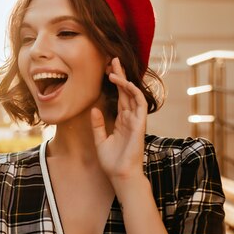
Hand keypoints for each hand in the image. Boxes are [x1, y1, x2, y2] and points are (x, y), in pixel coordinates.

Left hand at [91, 58, 146, 190]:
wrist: (120, 175)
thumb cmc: (112, 162)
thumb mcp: (100, 140)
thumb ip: (98, 125)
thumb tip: (94, 109)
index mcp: (122, 121)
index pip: (120, 96)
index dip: (115, 83)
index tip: (107, 69)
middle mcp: (130, 118)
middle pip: (126, 91)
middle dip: (120, 74)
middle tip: (112, 59)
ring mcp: (136, 120)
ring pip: (133, 93)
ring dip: (125, 79)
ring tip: (114, 67)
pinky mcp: (140, 124)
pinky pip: (139, 103)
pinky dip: (132, 91)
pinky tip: (123, 82)